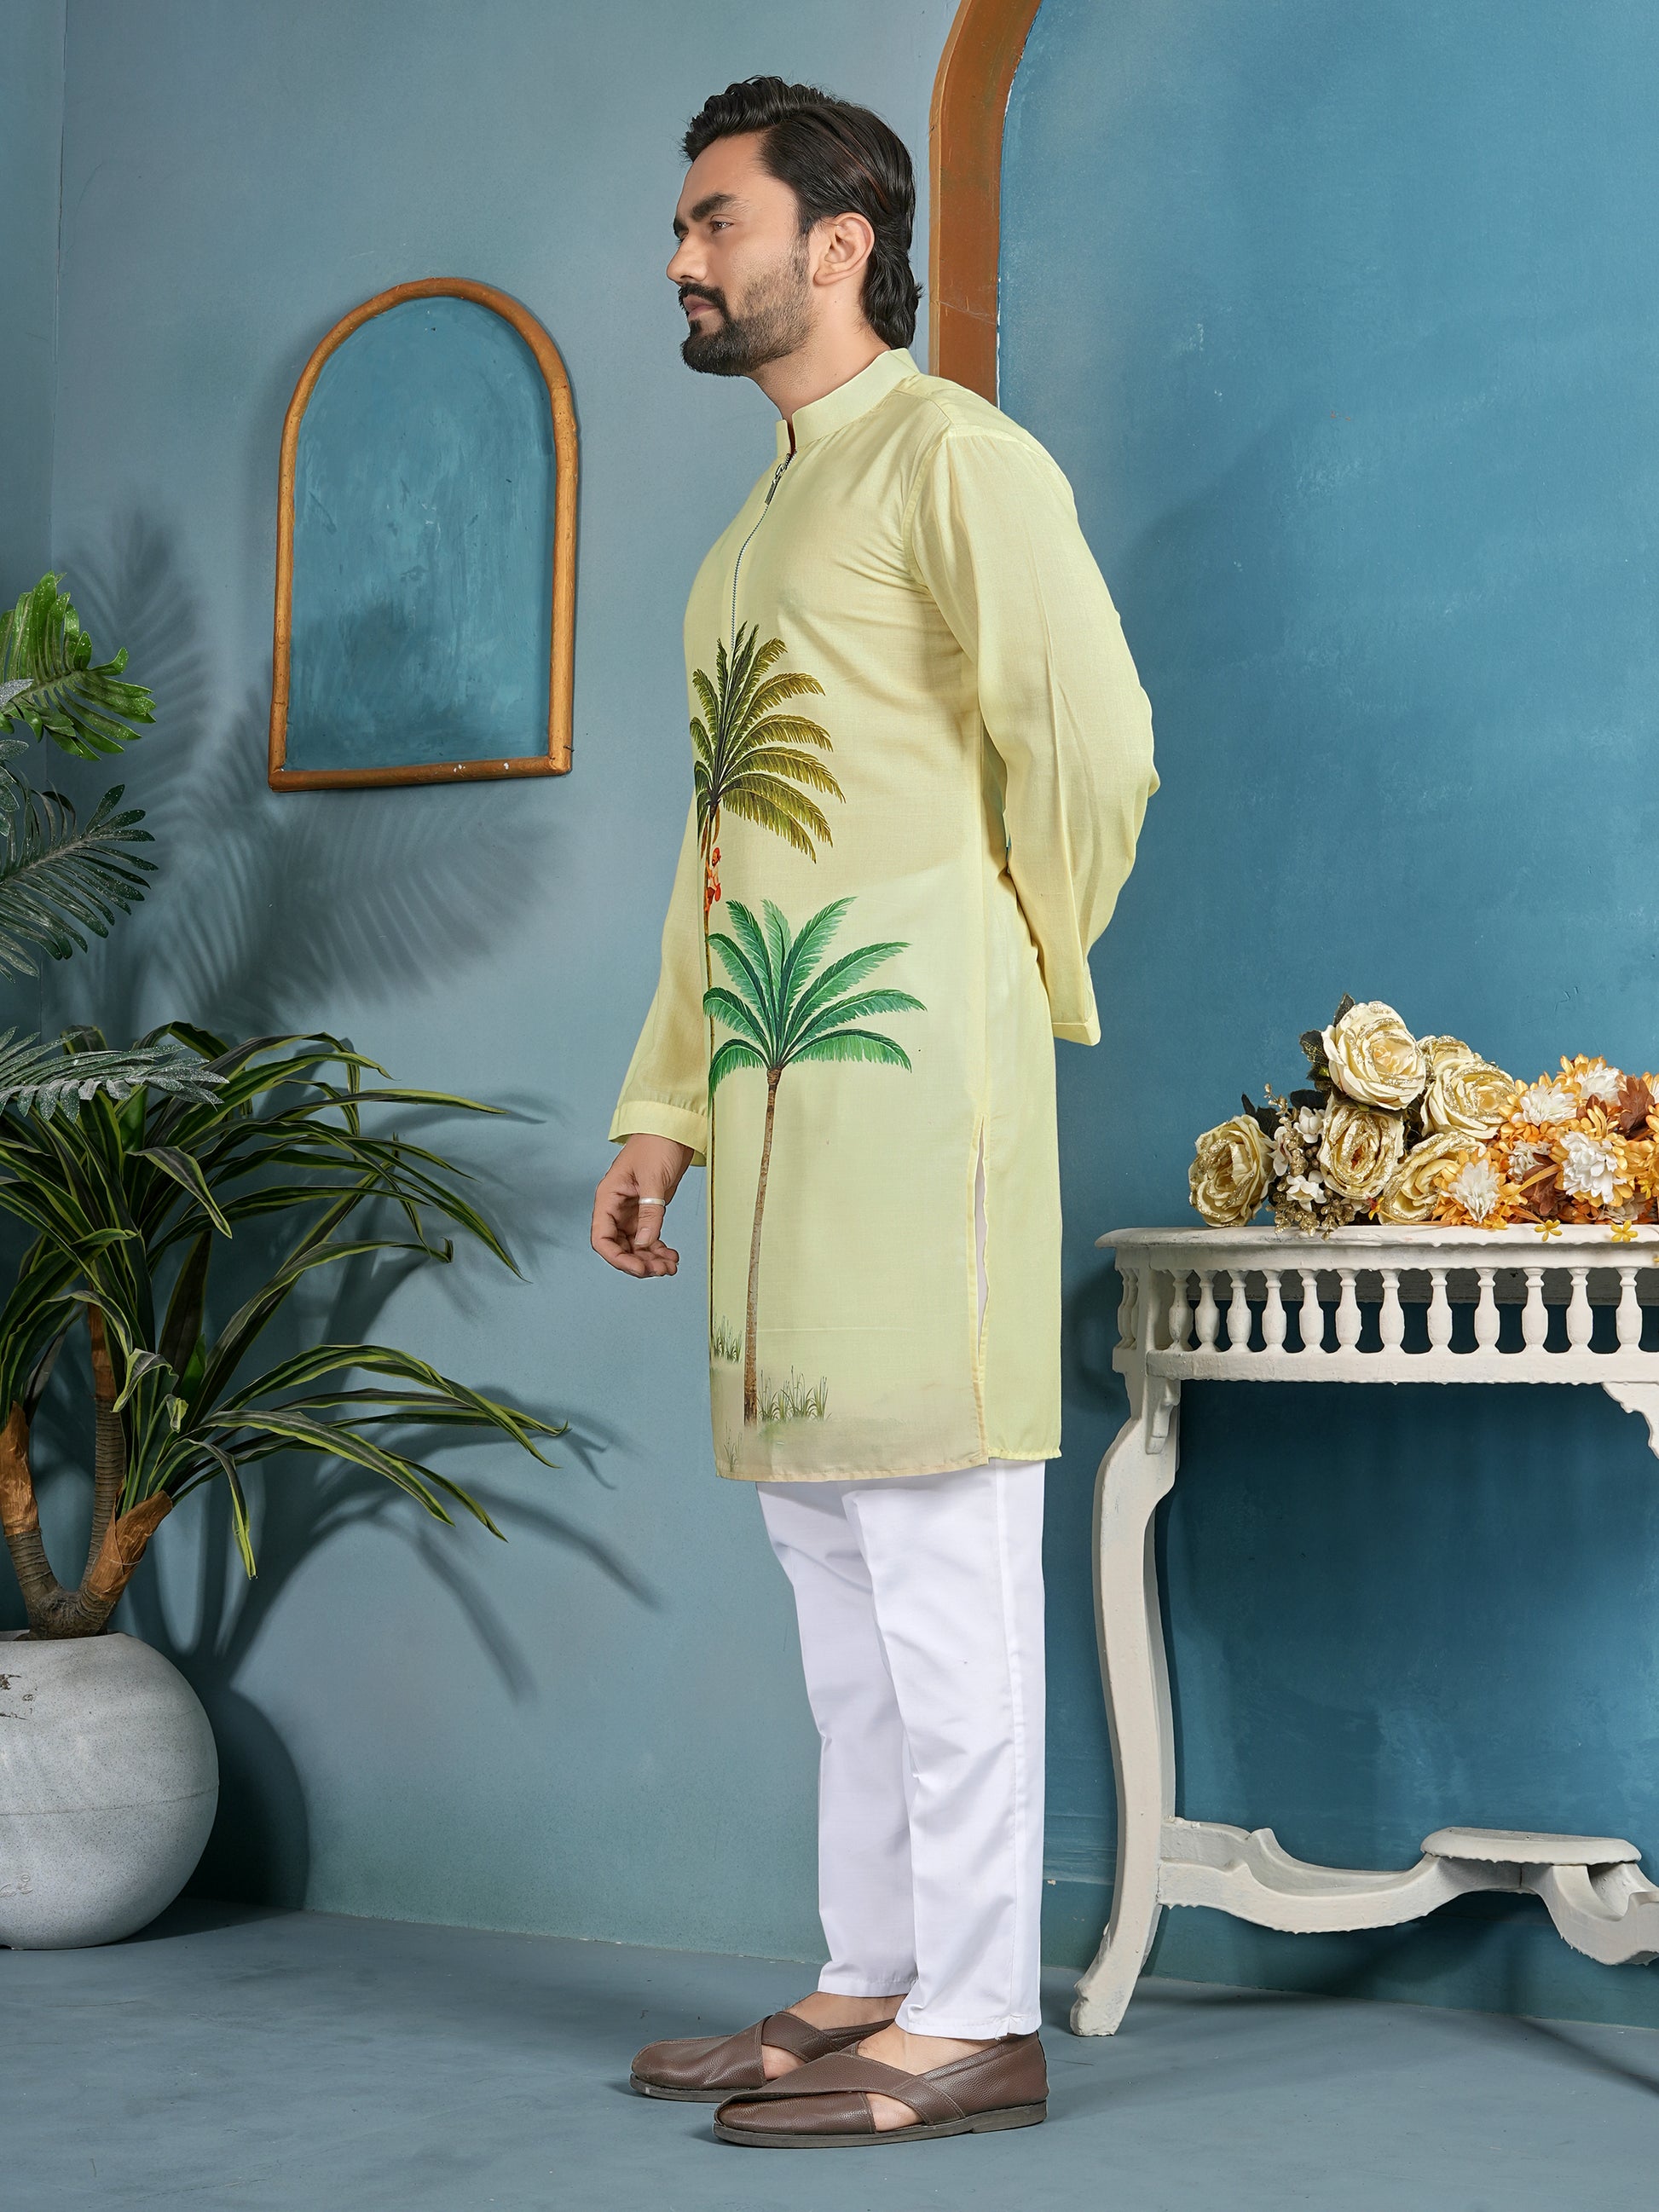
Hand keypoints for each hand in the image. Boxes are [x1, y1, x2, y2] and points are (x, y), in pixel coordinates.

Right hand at [592, 1134, 694, 1276]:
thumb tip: (645, 1243)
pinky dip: (658, 1250)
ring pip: (635, 1246)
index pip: (602, 1238)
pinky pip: (649, 1237)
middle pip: (619, 1246)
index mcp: (608, 1198)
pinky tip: (672, 1257)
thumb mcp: (653, 1179)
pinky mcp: (648, 1211)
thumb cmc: (656, 1144)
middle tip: (661, 1270)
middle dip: (638, 1262)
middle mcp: (616, 1208)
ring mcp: (631, 1211)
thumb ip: (649, 1212)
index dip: (617, 1258)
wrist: (673, 1128)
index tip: (639, 1268)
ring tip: (670, 1267)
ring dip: (650, 1260)